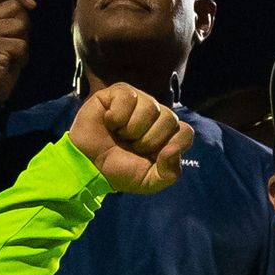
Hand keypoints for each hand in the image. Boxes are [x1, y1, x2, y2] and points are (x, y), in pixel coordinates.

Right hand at [0, 0, 33, 104]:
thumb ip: (5, 19)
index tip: (30, 3)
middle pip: (14, 6)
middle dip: (23, 24)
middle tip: (14, 42)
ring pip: (20, 25)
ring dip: (22, 42)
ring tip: (10, 55)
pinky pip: (21, 44)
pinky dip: (21, 57)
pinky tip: (10, 64)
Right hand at [66, 82, 191, 194]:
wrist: (88, 165)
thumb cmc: (119, 171)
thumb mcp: (148, 182)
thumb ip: (169, 173)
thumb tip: (174, 149)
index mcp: (168, 135)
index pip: (186, 133)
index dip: (169, 147)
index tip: (149, 156)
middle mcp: (157, 115)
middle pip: (170, 119)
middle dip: (147, 140)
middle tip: (130, 146)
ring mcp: (140, 101)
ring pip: (151, 107)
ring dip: (131, 129)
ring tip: (119, 134)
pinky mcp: (120, 92)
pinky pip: (129, 97)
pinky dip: (117, 115)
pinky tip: (109, 122)